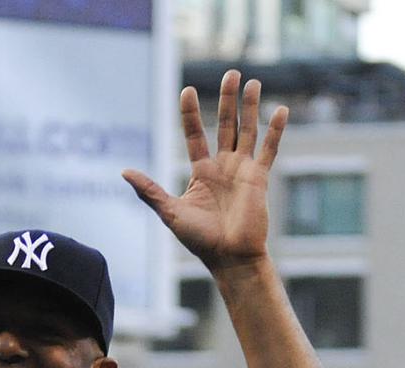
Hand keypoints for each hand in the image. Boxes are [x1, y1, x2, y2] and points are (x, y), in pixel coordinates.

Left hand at [124, 70, 280, 272]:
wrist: (231, 258)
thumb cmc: (201, 241)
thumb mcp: (171, 212)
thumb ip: (150, 191)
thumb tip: (124, 172)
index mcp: (202, 172)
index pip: (195, 134)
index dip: (191, 113)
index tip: (186, 90)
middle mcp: (223, 166)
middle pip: (225, 124)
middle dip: (227, 98)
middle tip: (230, 72)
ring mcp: (243, 170)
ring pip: (247, 130)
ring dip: (251, 106)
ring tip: (253, 81)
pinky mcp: (259, 178)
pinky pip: (269, 149)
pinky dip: (275, 130)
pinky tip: (280, 109)